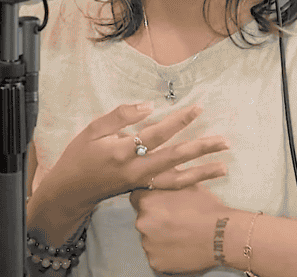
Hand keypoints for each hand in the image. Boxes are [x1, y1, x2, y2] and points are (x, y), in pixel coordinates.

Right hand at [39, 103, 229, 208]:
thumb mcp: (93, 129)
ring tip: (224, 165)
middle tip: (224, 140)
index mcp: (121, 151)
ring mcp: (140, 182)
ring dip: (202, 171)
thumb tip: (149, 106)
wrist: (71, 190)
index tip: (198, 109)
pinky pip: (169, 187)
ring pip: (177, 178)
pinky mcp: (142, 189)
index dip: (178, 121)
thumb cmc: (80, 155)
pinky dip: (189, 182)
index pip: (157, 133)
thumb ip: (120, 115)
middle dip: (200, 148)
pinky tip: (203, 177)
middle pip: (174, 158)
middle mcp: (135, 169)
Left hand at [129, 183, 233, 274]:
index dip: (149, 201)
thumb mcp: (185, 185)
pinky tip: (180, 248)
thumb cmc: (206, 207)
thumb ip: (167, 180)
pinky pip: (156, 256)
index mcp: (146, 201)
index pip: (137, 198)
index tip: (161, 204)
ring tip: (180, 236)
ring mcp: (147, 244)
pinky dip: (165, 253)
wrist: (222, 235)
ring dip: (159, 237)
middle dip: (154, 220)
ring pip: (149, 238)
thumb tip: (160, 170)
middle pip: (143, 219)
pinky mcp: (155, 262)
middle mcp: (141, 222)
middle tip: (175, 221)